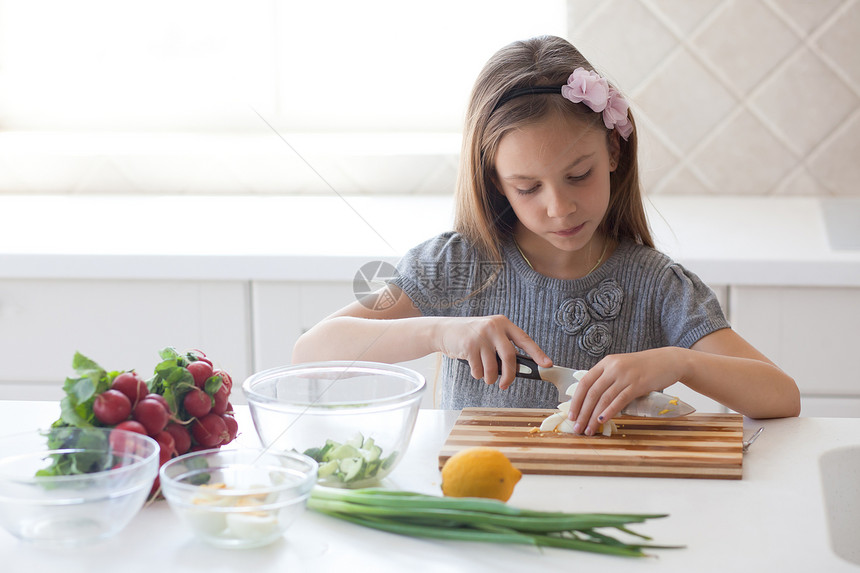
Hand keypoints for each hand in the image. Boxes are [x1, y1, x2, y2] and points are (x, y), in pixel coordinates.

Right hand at [436, 315, 550, 389]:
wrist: (444, 330)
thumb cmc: (471, 335)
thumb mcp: (490, 334)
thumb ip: (503, 346)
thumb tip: (518, 368)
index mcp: (503, 323)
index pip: (525, 340)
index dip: (537, 353)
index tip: (547, 364)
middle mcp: (494, 327)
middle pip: (510, 358)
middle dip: (509, 376)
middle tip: (505, 385)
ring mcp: (481, 336)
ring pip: (493, 368)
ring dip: (490, 378)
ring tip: (484, 374)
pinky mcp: (469, 346)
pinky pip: (479, 370)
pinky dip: (477, 374)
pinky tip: (473, 366)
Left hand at [566, 348, 685, 434]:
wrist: (668, 361)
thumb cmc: (644, 367)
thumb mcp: (621, 367)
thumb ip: (607, 379)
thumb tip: (591, 401)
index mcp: (606, 363)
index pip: (584, 382)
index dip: (576, 400)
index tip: (571, 415)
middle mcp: (613, 367)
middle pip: (592, 393)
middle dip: (583, 412)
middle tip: (578, 427)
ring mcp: (625, 375)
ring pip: (604, 398)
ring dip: (594, 417)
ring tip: (589, 430)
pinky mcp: (638, 384)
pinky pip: (620, 400)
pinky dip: (609, 412)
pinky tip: (602, 421)